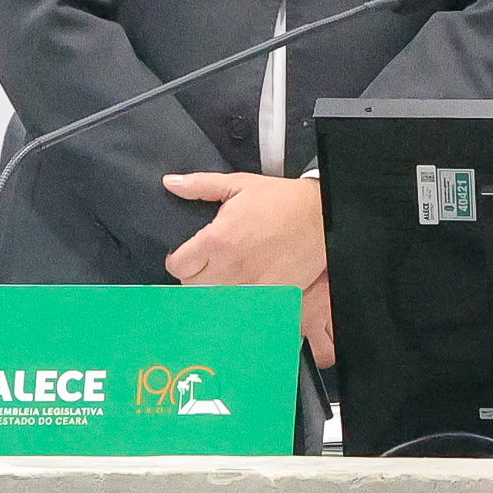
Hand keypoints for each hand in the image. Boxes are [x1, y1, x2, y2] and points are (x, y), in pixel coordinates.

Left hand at [160, 165, 331, 290]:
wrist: (321, 216)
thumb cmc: (281, 200)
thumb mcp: (239, 185)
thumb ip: (201, 185)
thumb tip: (172, 183)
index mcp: (218, 239)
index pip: (177, 266)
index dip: (178, 259)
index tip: (186, 255)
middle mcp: (231, 267)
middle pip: (191, 287)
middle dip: (193, 275)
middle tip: (205, 264)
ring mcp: (250, 286)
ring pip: (213, 302)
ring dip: (213, 290)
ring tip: (223, 276)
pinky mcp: (269, 297)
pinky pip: (242, 309)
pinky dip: (238, 301)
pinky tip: (243, 288)